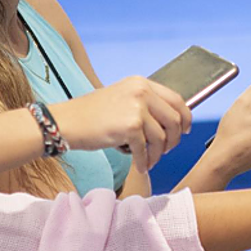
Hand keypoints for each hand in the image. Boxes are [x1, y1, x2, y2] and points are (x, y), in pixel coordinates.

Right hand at [50, 77, 191, 173]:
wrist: (66, 121)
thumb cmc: (91, 114)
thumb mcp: (122, 98)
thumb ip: (145, 104)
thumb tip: (171, 122)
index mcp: (141, 83)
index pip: (176, 99)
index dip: (185, 117)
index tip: (185, 129)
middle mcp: (142, 92)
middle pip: (175, 119)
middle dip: (173, 139)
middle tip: (166, 150)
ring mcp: (137, 108)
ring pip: (162, 137)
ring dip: (158, 154)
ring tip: (150, 161)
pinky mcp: (130, 126)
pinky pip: (145, 149)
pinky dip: (145, 161)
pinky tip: (141, 167)